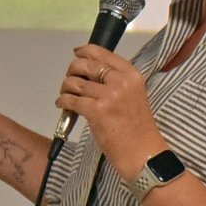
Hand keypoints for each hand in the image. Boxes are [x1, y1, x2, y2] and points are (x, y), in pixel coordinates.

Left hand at [56, 44, 164, 177]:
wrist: (143, 153)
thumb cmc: (138, 128)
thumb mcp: (133, 95)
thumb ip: (116, 82)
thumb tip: (89, 73)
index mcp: (131, 74)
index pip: (102, 54)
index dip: (84, 51)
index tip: (76, 54)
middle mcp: (120, 81)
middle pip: (85, 65)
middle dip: (72, 71)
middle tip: (69, 81)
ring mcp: (109, 95)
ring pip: (75, 83)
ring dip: (65, 88)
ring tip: (65, 95)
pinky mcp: (97, 111)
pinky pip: (70, 99)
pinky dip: (62, 101)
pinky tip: (62, 104)